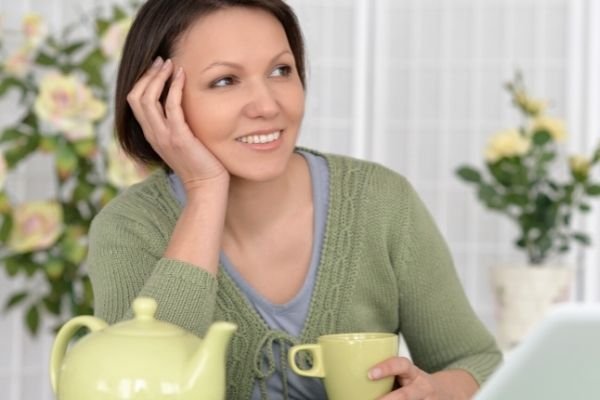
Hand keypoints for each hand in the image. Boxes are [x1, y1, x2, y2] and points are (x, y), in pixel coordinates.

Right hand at [126, 57, 228, 191]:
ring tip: (170, 64)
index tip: (157, 68)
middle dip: (147, 75)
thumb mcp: (180, 141)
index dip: (142, 81)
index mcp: (151, 134)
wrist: (206, 185)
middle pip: (136, 97)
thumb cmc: (199, 163)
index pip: (134, 101)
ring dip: (158, 77)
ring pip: (148, 99)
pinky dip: (174, 87)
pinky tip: (182, 76)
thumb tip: (177, 105)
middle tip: (162, 61)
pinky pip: (171, 106)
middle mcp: (152, 134)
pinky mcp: (179, 137)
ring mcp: (163, 136)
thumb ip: (174, 125)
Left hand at [369, 357, 441, 399]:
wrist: (447, 393)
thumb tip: (349, 381)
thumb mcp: (405, 374)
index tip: (369, 374)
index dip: (386, 368)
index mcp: (413, 373)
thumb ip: (386, 376)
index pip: (402, 365)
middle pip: (406, 395)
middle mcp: (422, 388)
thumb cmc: (415, 383)